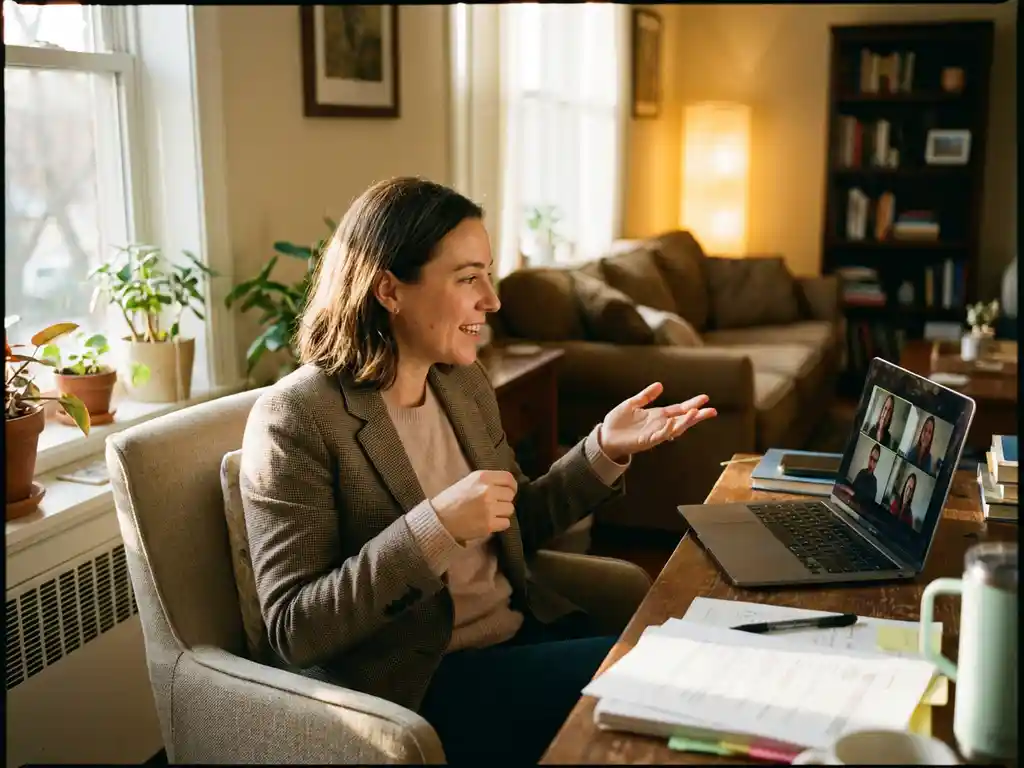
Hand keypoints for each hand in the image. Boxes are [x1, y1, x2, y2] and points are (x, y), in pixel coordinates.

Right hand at [431, 470, 517, 542]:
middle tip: (495, 504)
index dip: (512, 485)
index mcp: (482, 477)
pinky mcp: (489, 524)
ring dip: (503, 512)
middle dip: (505, 500)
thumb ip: (487, 481)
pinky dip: (500, 524)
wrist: (439, 520)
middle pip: (510, 495)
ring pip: (510, 509)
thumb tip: (506, 486)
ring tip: (490, 514)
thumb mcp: (468, 482)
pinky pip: (506, 523)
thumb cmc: (452, 500)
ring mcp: (489, 508)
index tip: (510, 490)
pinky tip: (489, 522)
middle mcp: (488, 491)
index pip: (508, 478)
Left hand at [599, 383, 716, 461]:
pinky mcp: (646, 440)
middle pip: (682, 420)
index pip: (679, 409)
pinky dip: (667, 430)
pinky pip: (660, 436)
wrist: (605, 436)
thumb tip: (660, 385)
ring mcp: (654, 433)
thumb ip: (646, 396)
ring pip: (675, 428)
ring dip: (686, 422)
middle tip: (712, 410)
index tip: (705, 399)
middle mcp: (659, 425)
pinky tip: (674, 423)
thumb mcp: (632, 404)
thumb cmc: (618, 422)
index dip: (691, 404)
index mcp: (657, 415)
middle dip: (697, 415)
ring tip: (696, 413)